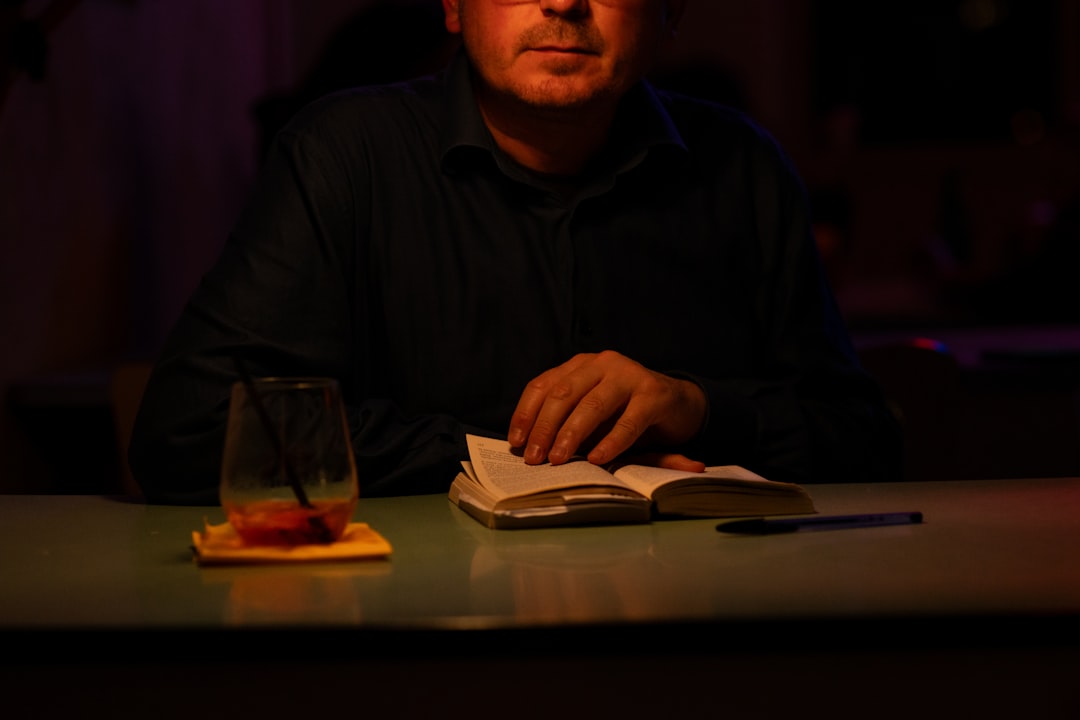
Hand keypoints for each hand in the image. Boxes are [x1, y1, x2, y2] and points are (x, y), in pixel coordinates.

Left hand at [507, 350, 706, 466]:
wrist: (678, 405)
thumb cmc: (625, 413)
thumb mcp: (591, 415)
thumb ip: (565, 423)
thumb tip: (526, 448)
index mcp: (580, 365)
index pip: (543, 385)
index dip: (526, 414)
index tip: (516, 442)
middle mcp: (601, 363)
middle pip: (563, 394)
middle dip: (544, 428)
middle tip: (534, 458)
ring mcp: (629, 375)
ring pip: (592, 405)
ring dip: (572, 435)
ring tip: (558, 460)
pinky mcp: (654, 393)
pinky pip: (629, 421)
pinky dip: (611, 442)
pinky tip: (598, 459)